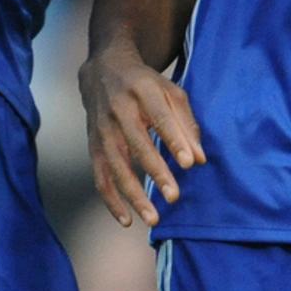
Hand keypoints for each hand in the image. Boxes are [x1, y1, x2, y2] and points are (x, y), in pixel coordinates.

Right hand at [79, 38, 204, 227]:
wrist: (103, 70)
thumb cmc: (144, 84)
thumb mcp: (170, 92)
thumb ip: (186, 123)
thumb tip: (198, 159)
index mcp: (142, 92)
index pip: (159, 118)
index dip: (173, 140)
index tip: (188, 163)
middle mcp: (118, 111)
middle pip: (137, 145)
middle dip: (155, 172)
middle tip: (174, 197)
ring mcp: (102, 131)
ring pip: (116, 167)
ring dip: (133, 195)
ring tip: (153, 218)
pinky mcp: (93, 146)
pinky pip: (100, 178)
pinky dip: (111, 201)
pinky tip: (127, 220)